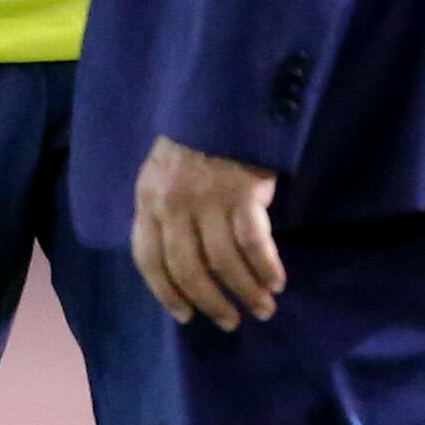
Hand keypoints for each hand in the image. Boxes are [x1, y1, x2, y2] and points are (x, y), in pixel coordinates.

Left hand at [133, 135, 285, 330]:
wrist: (225, 102)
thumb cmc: (195, 143)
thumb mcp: (162, 173)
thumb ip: (163, 213)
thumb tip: (178, 266)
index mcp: (148, 199)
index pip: (148, 259)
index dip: (167, 293)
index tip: (186, 316)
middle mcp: (173, 204)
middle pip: (188, 269)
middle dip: (210, 302)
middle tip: (229, 322)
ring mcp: (208, 200)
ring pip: (224, 263)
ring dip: (245, 292)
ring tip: (262, 308)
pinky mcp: (243, 194)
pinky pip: (254, 244)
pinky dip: (266, 268)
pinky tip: (276, 281)